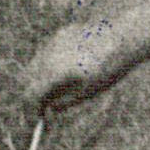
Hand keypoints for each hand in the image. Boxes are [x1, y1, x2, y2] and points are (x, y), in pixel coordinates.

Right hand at [19, 15, 137, 112]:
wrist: (122, 38)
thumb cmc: (108, 69)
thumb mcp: (88, 92)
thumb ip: (65, 102)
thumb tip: (50, 110)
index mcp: (55, 73)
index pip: (30, 94)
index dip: (34, 107)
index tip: (39, 116)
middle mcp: (48, 57)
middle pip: (27, 79)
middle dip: (33, 92)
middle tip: (44, 104)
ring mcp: (52, 43)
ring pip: (35, 64)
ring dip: (40, 77)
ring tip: (61, 85)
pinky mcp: (60, 34)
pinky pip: (46, 52)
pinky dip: (49, 63)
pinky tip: (68, 66)